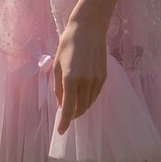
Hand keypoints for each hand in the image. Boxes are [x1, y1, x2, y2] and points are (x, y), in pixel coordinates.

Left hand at [54, 18, 107, 135]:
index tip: (61, 131)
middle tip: (65, 115)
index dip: (64, 122)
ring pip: (89, 103)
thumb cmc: (68, 45)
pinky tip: (83, 96)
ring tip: (73, 105)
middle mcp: (85, 82)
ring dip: (80, 108)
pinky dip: (88, 99)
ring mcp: (96, 80)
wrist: (88, 29)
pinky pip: (95, 95)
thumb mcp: (57, 66)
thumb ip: (58, 88)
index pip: (67, 108)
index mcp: (70, 80)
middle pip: (80, 109)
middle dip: (72, 115)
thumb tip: (60, 104)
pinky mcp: (104, 77)